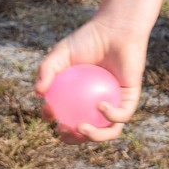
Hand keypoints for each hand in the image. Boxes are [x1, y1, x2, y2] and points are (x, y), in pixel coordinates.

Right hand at [35, 16, 146, 144]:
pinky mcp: (130, 99)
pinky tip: (100, 105)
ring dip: (93, 136)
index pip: (67, 118)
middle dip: (73, 140)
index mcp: (80, 98)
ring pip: (106, 131)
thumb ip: (47, 70)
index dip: (56, 123)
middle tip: (64, 130)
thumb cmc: (88, 38)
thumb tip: (38, 93)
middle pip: (86, 132)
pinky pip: (122, 115)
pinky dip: (110, 115)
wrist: (116, 28)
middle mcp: (97, 105)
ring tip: (80, 127)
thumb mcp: (61, 53)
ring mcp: (115, 104)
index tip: (49, 113)